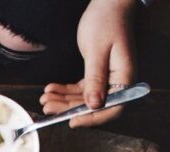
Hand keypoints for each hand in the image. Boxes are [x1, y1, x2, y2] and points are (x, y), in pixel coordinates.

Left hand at [39, 0, 136, 127]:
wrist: (109, 4)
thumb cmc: (106, 21)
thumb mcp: (97, 50)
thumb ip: (95, 78)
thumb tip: (94, 105)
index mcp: (125, 78)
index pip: (112, 108)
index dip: (92, 118)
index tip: (72, 121)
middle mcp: (119, 83)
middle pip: (94, 106)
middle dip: (69, 108)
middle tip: (48, 107)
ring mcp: (108, 80)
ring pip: (85, 99)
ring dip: (64, 100)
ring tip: (45, 98)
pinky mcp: (98, 75)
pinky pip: (82, 89)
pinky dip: (66, 90)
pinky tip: (52, 88)